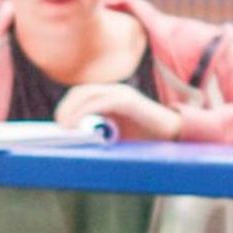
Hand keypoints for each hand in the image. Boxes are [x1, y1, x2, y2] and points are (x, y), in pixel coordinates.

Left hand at [56, 83, 182, 141]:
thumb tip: (74, 141)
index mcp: (111, 97)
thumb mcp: (116, 135)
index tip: (59, 124)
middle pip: (80, 91)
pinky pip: (101, 102)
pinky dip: (85, 112)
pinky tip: (77, 124)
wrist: (174, 136)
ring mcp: (123, 94)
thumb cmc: (146, 139)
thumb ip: (98, 132)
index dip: (67, 106)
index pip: (81, 94)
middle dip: (65, 107)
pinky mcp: (129, 101)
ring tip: (64, 127)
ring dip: (71, 109)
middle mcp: (115, 91)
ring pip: (88, 93)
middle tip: (59, 126)